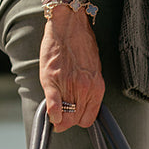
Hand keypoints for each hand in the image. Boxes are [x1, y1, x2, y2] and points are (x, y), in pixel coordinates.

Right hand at [38, 7, 105, 130]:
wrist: (69, 26)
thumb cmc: (81, 45)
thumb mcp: (93, 70)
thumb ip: (89, 88)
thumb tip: (82, 103)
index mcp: (97, 88)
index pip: (88, 119)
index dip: (78, 121)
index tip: (72, 117)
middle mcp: (85, 89)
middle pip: (75, 120)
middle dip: (67, 122)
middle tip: (60, 117)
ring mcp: (69, 85)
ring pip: (65, 116)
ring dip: (58, 118)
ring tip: (54, 113)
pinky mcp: (52, 79)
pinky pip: (54, 105)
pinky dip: (52, 113)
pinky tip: (51, 114)